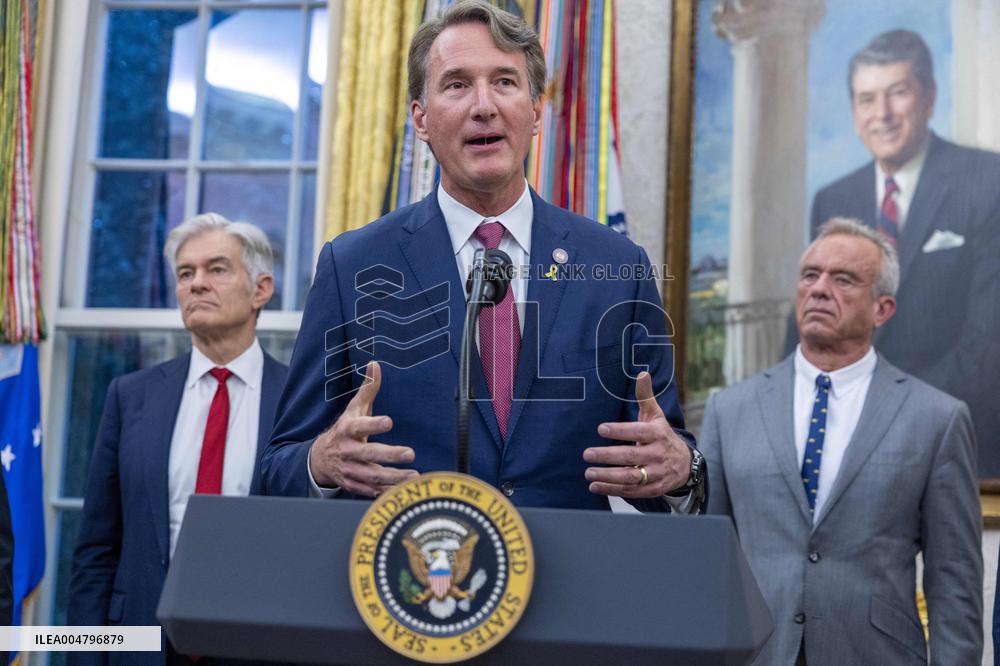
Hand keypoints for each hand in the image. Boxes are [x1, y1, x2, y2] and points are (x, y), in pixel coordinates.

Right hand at [308, 361, 417, 495]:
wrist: (319, 459)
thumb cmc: (344, 431)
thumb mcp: (353, 410)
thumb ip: (367, 389)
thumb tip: (375, 364)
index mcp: (346, 430)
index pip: (358, 426)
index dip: (372, 425)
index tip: (389, 422)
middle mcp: (347, 451)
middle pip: (368, 454)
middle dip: (389, 455)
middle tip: (410, 453)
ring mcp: (350, 470)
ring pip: (372, 476)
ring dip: (393, 478)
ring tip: (413, 476)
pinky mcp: (354, 485)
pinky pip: (371, 491)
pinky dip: (386, 492)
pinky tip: (403, 491)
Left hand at [583, 371, 691, 497]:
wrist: (685, 464)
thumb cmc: (662, 436)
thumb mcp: (656, 415)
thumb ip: (646, 396)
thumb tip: (642, 373)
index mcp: (657, 434)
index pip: (637, 432)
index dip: (620, 430)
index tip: (601, 429)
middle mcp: (657, 454)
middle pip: (631, 457)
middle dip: (608, 456)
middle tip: (587, 454)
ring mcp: (656, 473)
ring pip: (631, 477)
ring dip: (608, 477)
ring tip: (588, 473)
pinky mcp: (653, 488)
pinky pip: (632, 491)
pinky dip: (613, 490)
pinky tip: (595, 486)